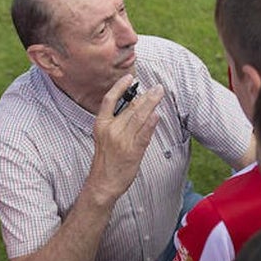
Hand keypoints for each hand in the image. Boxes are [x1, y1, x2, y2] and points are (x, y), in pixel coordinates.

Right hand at [87, 75, 164, 202]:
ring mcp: (122, 141)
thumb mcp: (105, 137)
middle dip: (145, 96)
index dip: (119, 87)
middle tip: (157, 87)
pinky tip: (157, 114)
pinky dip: (152, 123)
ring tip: (159, 94)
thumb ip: (117, 122)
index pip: (109, 100)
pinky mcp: (132, 151)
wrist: (103, 183)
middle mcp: (111, 131)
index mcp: (101, 125)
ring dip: (151, 104)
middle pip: (130, 108)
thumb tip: (136, 105)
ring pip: (139, 117)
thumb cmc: (106, 160)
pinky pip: (144, 134)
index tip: (130, 78)